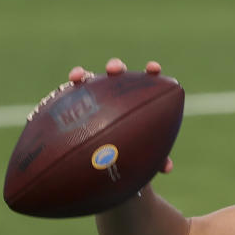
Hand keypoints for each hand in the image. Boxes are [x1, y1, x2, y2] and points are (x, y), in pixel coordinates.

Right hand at [68, 57, 173, 173]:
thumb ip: (156, 158)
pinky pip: (69, 96)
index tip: (153, 69)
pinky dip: (68, 91)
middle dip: (115, 67)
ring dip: (83, 75)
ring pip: (90, 81)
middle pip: (116, 74)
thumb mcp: (143, 155)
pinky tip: (67, 87)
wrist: (103, 160)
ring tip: (78, 76)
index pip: (146, 81)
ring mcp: (95, 96)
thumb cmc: (130, 152)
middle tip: (113, 70)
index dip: (151, 72)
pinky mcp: (75, 104)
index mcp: (137, 100)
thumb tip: (167, 167)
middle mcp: (116, 94)